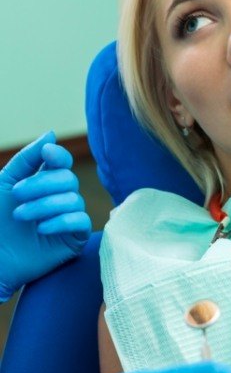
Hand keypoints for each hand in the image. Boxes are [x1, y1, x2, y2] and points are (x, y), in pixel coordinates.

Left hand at [0, 131, 91, 301]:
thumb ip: (26, 159)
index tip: (46, 153)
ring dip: (44, 206)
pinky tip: (41, 229)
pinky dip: (60, 221)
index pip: (62, 162)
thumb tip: (51, 134)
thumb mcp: (5, 184)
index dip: (58, 155)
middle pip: (68, 179)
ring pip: (73, 200)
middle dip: (41, 185)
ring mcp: (70, 217)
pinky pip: (80, 221)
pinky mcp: (75, 238)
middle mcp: (61, 197)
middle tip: (16, 196)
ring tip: (20, 217)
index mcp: (45, 182)